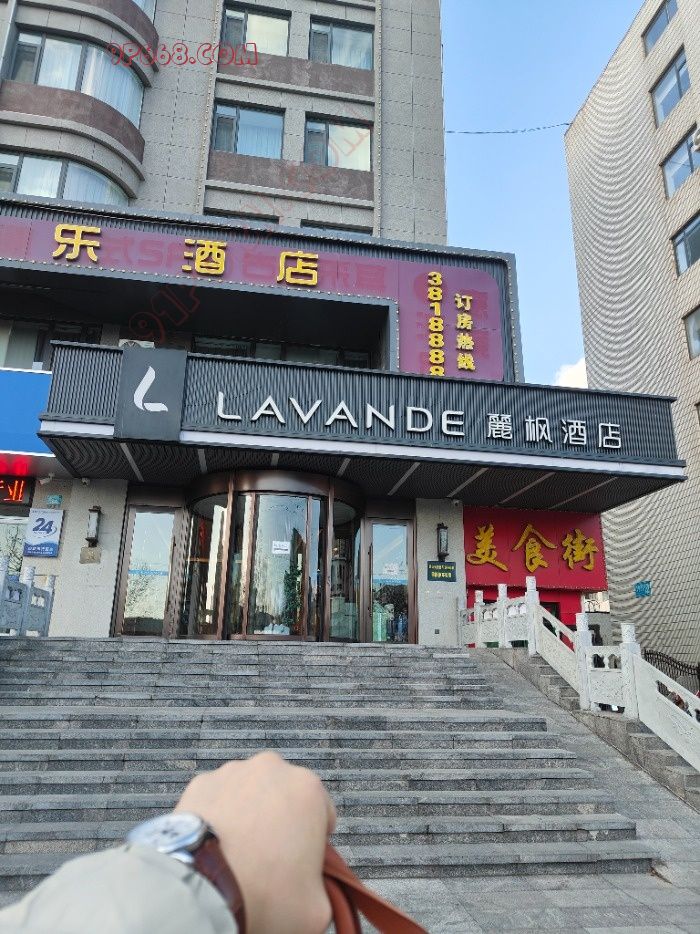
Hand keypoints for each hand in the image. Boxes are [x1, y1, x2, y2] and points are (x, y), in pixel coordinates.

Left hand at [175, 752, 335, 933]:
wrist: (202, 891)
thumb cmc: (260, 892)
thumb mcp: (316, 907)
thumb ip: (324, 888)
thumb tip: (312, 891)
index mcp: (308, 790)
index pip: (322, 813)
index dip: (314, 841)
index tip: (305, 859)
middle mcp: (272, 771)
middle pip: (284, 798)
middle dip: (281, 823)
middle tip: (272, 860)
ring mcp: (233, 773)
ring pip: (250, 794)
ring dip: (249, 816)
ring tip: (240, 855)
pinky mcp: (201, 783)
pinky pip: (218, 799)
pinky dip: (219, 817)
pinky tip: (218, 846)